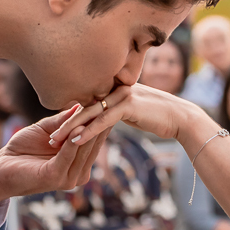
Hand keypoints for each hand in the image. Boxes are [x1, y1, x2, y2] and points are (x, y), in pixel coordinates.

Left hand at [0, 105, 110, 204]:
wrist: (0, 167)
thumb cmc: (23, 148)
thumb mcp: (47, 130)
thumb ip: (64, 121)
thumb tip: (82, 104)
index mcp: (79, 163)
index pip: (95, 140)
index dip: (99, 120)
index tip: (107, 101)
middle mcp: (79, 173)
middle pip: (92, 144)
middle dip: (97, 124)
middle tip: (104, 104)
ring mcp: (69, 178)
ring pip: (82, 149)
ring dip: (86, 130)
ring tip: (93, 112)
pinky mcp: (55, 178)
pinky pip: (67, 156)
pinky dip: (71, 141)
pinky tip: (75, 128)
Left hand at [47, 84, 211, 150]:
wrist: (182, 118)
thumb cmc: (159, 117)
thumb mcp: (134, 111)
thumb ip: (118, 111)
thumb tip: (106, 118)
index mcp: (115, 89)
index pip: (88, 103)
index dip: (71, 117)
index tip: (55, 130)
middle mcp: (116, 89)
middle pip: (84, 106)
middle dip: (64, 123)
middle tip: (47, 136)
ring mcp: (122, 96)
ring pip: (90, 113)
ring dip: (71, 128)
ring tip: (55, 140)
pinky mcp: (129, 105)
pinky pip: (104, 120)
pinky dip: (89, 130)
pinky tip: (75, 140)